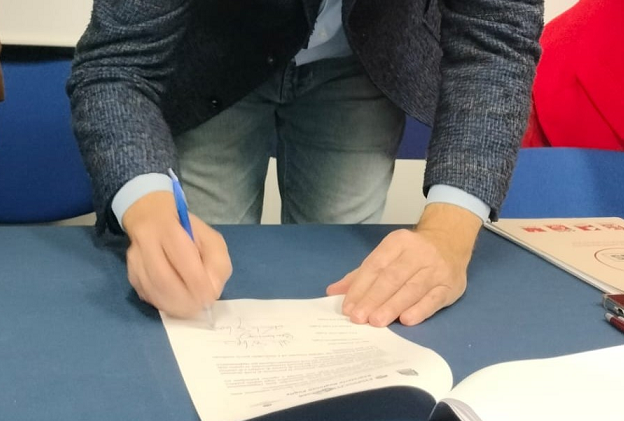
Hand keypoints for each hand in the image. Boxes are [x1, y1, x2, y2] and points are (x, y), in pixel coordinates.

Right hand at [123, 191, 231, 317]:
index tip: (209, 297)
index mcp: (169, 228)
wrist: (152, 219)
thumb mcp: (212, 239)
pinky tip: (176, 305)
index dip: (196, 281)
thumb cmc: (189, 232)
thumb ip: (218, 263)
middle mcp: (146, 242)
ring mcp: (134, 260)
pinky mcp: (130, 274)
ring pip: (151, 290)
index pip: (181, 256)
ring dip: (174, 306)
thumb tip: (212, 292)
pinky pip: (146, 295)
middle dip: (183, 299)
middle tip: (199, 308)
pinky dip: (163, 304)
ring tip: (190, 310)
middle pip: (161, 277)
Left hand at [326, 203, 481, 326]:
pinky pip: (434, 299)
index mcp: (397, 242)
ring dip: (393, 306)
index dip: (360, 287)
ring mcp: (436, 269)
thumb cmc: (411, 253)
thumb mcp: (387, 255)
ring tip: (376, 321)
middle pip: (392, 278)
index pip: (375, 265)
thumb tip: (333, 291)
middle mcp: (418, 253)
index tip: (348, 307)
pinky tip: (406, 320)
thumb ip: (361, 274)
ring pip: (412, 289)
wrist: (451, 242)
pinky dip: (420, 310)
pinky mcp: (450, 285)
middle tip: (359, 318)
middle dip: (373, 298)